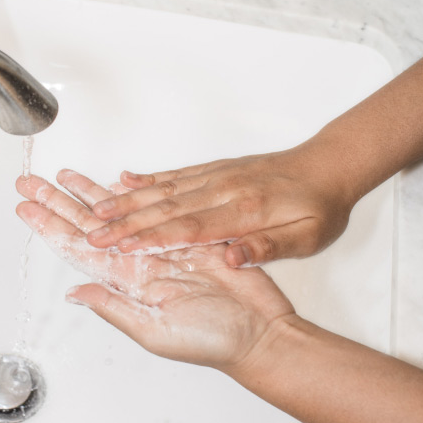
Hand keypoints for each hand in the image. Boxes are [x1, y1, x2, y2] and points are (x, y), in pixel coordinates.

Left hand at [15, 170, 294, 368]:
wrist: (257, 331)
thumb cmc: (210, 340)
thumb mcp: (155, 331)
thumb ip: (114, 309)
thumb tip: (74, 293)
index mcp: (125, 283)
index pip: (77, 248)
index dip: (50, 226)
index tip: (27, 207)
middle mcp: (137, 260)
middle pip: (87, 224)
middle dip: (58, 201)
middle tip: (32, 182)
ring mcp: (160, 245)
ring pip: (116, 211)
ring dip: (89, 192)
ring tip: (66, 174)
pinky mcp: (187, 233)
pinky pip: (152, 207)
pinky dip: (134, 194)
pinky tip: (116, 182)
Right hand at [86, 151, 354, 266]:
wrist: (329, 166)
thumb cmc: (320, 205)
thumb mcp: (308, 237)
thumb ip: (269, 247)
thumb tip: (233, 257)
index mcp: (245, 211)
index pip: (189, 228)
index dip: (152, 238)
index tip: (121, 248)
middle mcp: (223, 189)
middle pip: (166, 208)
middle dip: (125, 222)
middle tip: (93, 233)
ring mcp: (216, 176)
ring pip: (163, 189)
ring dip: (128, 200)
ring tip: (97, 209)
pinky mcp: (215, 169)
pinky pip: (176, 173)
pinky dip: (148, 178)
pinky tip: (126, 180)